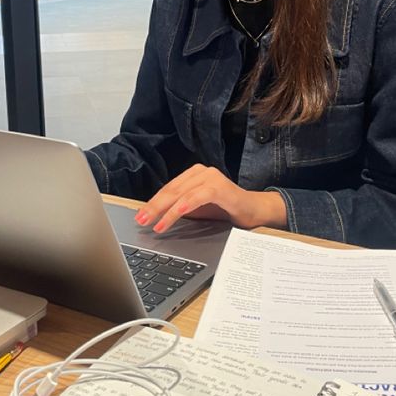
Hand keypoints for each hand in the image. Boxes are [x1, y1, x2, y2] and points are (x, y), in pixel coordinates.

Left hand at [135, 164, 286, 233]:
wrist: (254, 211)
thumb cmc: (225, 210)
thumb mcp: (197, 209)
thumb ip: (179, 208)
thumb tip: (155, 217)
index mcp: (193, 175)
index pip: (168, 189)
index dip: (153, 203)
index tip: (141, 216)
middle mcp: (200, 172)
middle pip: (171, 190)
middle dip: (154, 207)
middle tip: (142, 220)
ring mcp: (211, 177)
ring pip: (182, 194)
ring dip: (167, 211)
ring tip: (156, 224)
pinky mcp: (220, 186)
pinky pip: (198, 196)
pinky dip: (186, 205)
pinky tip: (176, 214)